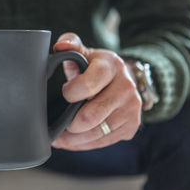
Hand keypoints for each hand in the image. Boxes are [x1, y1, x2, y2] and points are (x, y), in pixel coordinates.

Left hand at [51, 33, 141, 150]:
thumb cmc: (96, 67)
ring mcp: (131, 110)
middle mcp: (126, 88)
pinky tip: (72, 140)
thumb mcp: (85, 52)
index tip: (66, 93)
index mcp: (111, 66)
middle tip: (58, 124)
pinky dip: (84, 145)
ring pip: (96, 134)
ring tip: (60, 137)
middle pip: (90, 117)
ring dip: (73, 140)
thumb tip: (60, 46)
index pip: (87, 86)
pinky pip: (103, 142)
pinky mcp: (131, 126)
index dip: (70, 93)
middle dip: (69, 123)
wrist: (124, 78)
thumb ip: (70, 44)